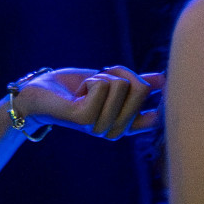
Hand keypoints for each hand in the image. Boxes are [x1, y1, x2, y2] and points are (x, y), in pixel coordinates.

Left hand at [11, 66, 163, 140]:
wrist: (39, 92)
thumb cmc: (73, 87)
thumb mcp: (111, 82)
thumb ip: (136, 84)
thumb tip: (163, 79)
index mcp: (124, 124)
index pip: (156, 115)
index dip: (160, 96)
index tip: (161, 85)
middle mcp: (115, 130)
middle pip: (141, 89)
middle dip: (123, 73)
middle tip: (101, 78)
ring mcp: (101, 127)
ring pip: (122, 85)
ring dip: (104, 77)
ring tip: (87, 87)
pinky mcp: (86, 120)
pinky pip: (104, 86)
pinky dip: (93, 79)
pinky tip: (81, 91)